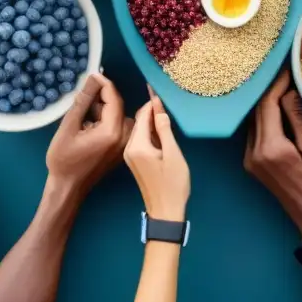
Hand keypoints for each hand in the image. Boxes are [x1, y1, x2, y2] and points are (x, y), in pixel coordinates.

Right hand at [46, 73, 131, 198]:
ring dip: (103, 109)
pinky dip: (106, 120)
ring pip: (119, 115)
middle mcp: (124, 137)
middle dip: (102, 97)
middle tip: (84, 94)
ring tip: (83, 113)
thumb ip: (83, 102)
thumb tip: (92, 79)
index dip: (104, 83)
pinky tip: (89, 124)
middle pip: (118, 106)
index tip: (93, 74)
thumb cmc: (64, 160)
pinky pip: (119, 126)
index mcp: (112, 132)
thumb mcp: (69, 127)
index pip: (114, 99)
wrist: (68, 188)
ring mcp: (124, 145)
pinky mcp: (121, 149)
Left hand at [124, 88, 189, 219]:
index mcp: (137, 146)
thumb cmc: (173, 184)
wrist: (165, 212)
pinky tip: (161, 131)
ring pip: (140, 131)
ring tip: (164, 112)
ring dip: (151, 121)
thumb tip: (159, 108)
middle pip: (139, 122)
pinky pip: (141, 140)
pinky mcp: (134, 161)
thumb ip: (164, 129)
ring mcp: (129, 156)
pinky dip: (150, 133)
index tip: (159, 89)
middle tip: (164, 98)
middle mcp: (129, 148)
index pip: (142, 116)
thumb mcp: (173, 154)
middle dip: (151, 110)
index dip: (152, 103)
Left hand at [244, 71, 301, 237]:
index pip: (267, 106)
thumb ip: (298, 119)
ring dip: (267, 104)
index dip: (276, 85)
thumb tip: (290, 92)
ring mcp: (249, 158)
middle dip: (271, 91)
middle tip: (286, 75)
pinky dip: (265, 119)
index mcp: (271, 148)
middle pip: (258, 112)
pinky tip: (277, 109)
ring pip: (254, 121)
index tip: (288, 71)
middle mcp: (254, 152)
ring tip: (283, 87)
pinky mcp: (251, 162)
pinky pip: (255, 132)